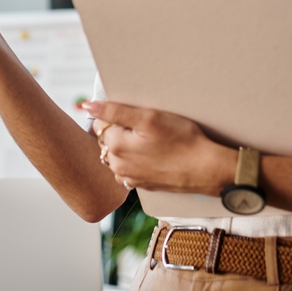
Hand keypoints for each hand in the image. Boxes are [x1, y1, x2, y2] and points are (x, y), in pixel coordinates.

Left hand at [83, 101, 235, 195]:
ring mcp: (129, 178)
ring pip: (118, 154)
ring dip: (128, 146)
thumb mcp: (149, 117)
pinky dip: (137, 160)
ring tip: (153, 142)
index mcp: (115, 146)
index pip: (100, 122)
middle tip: (147, 128)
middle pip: (108, 139)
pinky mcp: (142, 185)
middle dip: (121, 131)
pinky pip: (130, 167)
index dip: (118, 115)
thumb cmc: (182, 140)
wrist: (206, 169)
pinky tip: (155, 155)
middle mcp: (117, 166)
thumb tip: (86, 105)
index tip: (138, 117)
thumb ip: (114, 111)